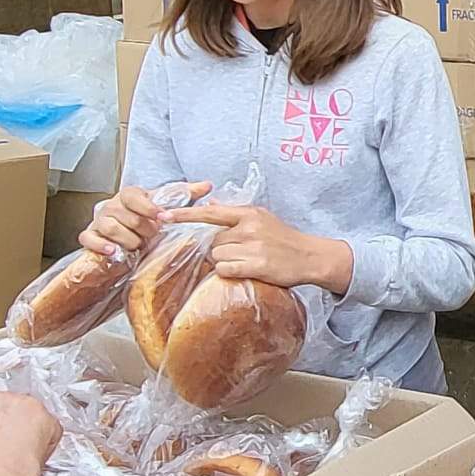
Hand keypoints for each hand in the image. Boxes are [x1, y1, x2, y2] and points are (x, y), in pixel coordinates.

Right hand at [80, 181, 212, 254]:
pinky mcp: (89, 236)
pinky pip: (89, 239)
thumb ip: (185, 194)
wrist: (125, 234)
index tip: (163, 218)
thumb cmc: (146, 218)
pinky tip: (114, 251)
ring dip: (128, 239)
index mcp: (129, 195)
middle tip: (153, 235)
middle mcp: (112, 206)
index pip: (134, 196)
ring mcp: (98, 221)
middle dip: (143, 229)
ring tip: (138, 245)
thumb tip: (208, 185)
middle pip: (125, 215)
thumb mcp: (165, 205)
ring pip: (110, 227)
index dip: (149, 208)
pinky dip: (101, 245)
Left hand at [161, 203, 351, 290]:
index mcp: (248, 213)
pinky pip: (225, 269)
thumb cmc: (284, 239)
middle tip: (235, 254)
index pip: (210, 212)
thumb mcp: (263, 218)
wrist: (310, 256)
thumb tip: (210, 203)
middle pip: (212, 240)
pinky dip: (229, 272)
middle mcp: (249, 227)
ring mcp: (253, 246)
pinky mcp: (257, 265)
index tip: (164, 216)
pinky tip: (243, 271)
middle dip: (218, 249)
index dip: (185, 214)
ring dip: (223, 262)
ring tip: (242, 263)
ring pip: (217, 256)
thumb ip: (235, 213)